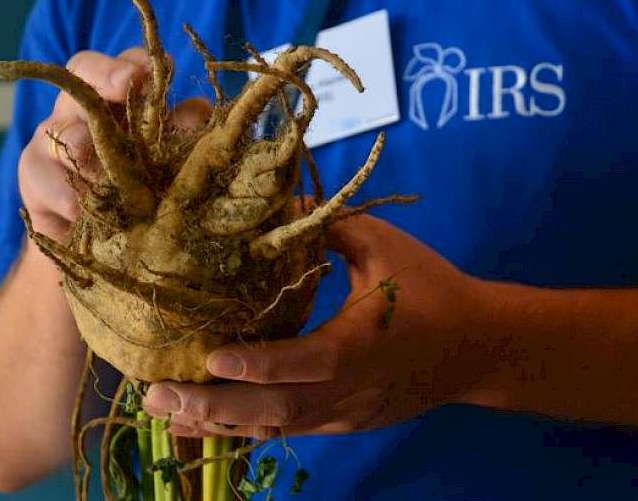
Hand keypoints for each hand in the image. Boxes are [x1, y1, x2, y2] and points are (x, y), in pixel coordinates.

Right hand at [18, 48, 210, 240]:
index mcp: (117, 102)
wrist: (96, 249)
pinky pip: (45, 178)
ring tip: (109, 173)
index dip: (136, 62)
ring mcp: (50, 141)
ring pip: (65, 131)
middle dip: (107, 77)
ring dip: (89, 150)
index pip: (124, 65)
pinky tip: (81, 211)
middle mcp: (80, 111)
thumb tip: (199, 112)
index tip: (153, 71)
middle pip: (83, 75)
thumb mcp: (164, 166)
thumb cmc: (137, 199)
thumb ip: (181, 135)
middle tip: (129, 82)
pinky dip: (67, 195)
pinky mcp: (32, 178)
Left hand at [143, 212, 493, 437]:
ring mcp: (345, 414)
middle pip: (274, 412)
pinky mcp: (344, 422)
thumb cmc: (432, 288)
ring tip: (163, 414)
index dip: (256, 366)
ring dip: (217, 424)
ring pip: (275, 430)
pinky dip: (245, 429)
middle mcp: (348, 391)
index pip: (303, 363)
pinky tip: (205, 424)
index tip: (208, 358)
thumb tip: (270, 207)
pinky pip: (288, 431)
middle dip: (212, 407)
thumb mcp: (384, 247)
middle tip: (155, 395)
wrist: (482, 346)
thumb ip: (326, 228)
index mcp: (359, 345)